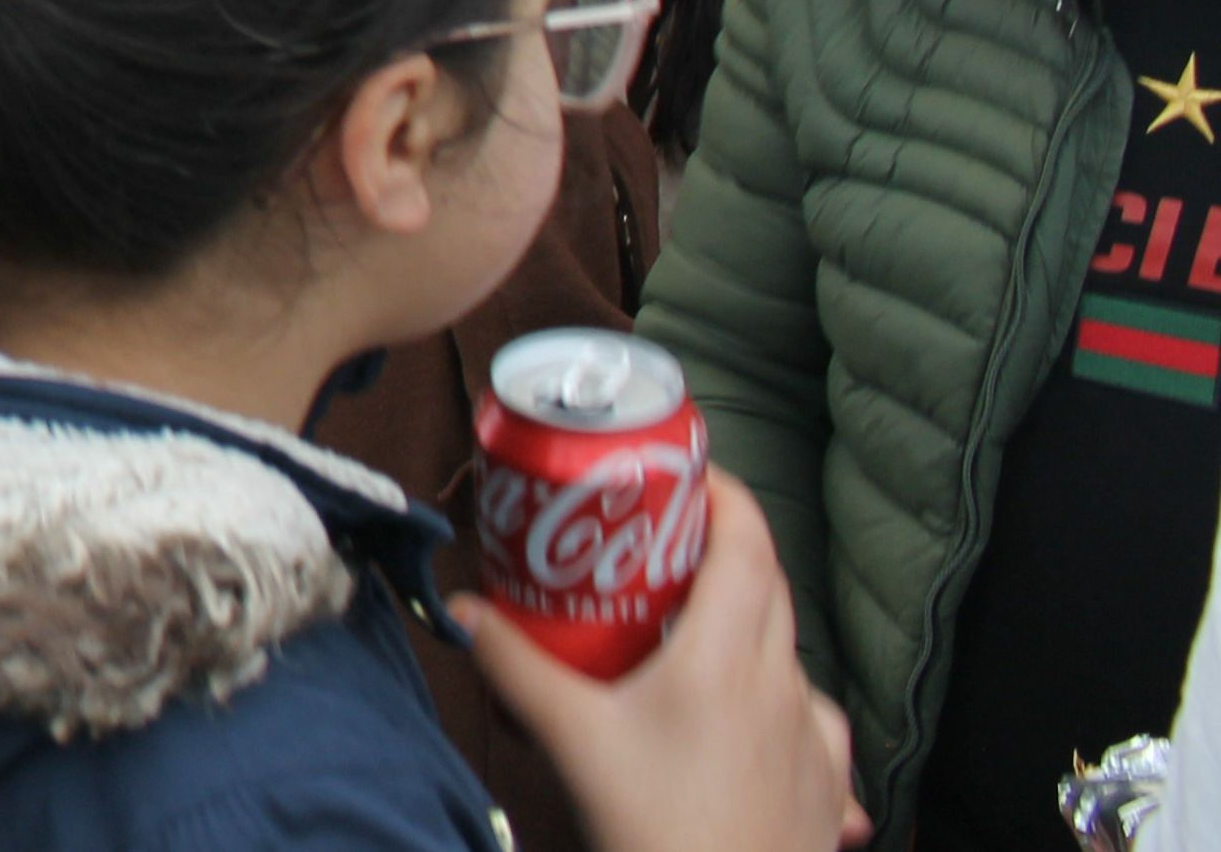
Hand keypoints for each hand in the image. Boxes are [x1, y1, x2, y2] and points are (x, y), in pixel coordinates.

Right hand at [464, 472, 866, 851]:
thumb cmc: (655, 824)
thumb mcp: (571, 737)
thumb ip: (514, 666)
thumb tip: (464, 609)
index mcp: (726, 654)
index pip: (746, 541)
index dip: (723, 494)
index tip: (685, 474)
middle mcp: (783, 683)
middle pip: (769, 587)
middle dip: (723, 552)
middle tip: (666, 547)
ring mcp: (814, 737)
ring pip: (788, 657)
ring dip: (749, 632)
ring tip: (695, 646)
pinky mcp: (827, 788)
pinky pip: (814, 726)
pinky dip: (785, 710)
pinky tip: (760, 735)